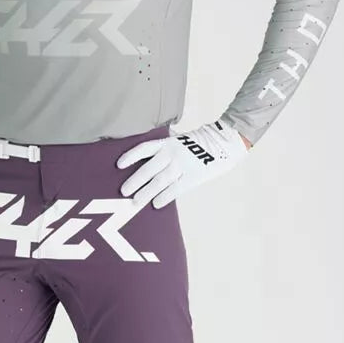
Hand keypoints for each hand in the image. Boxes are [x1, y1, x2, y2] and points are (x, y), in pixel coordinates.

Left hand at [117, 119, 249, 207]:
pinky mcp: (192, 177)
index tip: (119, 165)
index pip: (144, 149)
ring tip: (135, 201)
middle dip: (135, 181)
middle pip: (148, 169)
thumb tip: (147, 157)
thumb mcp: (179, 139)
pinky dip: (164, 197)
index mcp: (167, 143)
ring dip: (145, 192)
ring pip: (159, 181)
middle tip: (123, 191)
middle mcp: (172, 154)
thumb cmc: (200, 142)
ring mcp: (182, 166)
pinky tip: (156, 204)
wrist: (224, 143)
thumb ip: (164, 147)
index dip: (131, 157)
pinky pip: (175, 189)